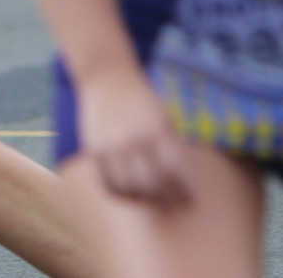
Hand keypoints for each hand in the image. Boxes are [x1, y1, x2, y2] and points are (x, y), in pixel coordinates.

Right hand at [77, 64, 192, 206]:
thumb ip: (172, 148)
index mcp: (157, 129)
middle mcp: (133, 138)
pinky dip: (120, 195)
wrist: (107, 77)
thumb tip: (181, 185)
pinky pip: (107, 183)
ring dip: (143, 200)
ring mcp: (111, 144)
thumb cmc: (143, 101)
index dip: (183, 191)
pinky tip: (130, 195)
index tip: (189, 200)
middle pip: (152, 184)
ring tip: (152, 201)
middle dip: (166, 200)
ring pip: (129, 188)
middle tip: (173, 205)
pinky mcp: (94, 149)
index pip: (173, 172)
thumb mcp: (164, 117)